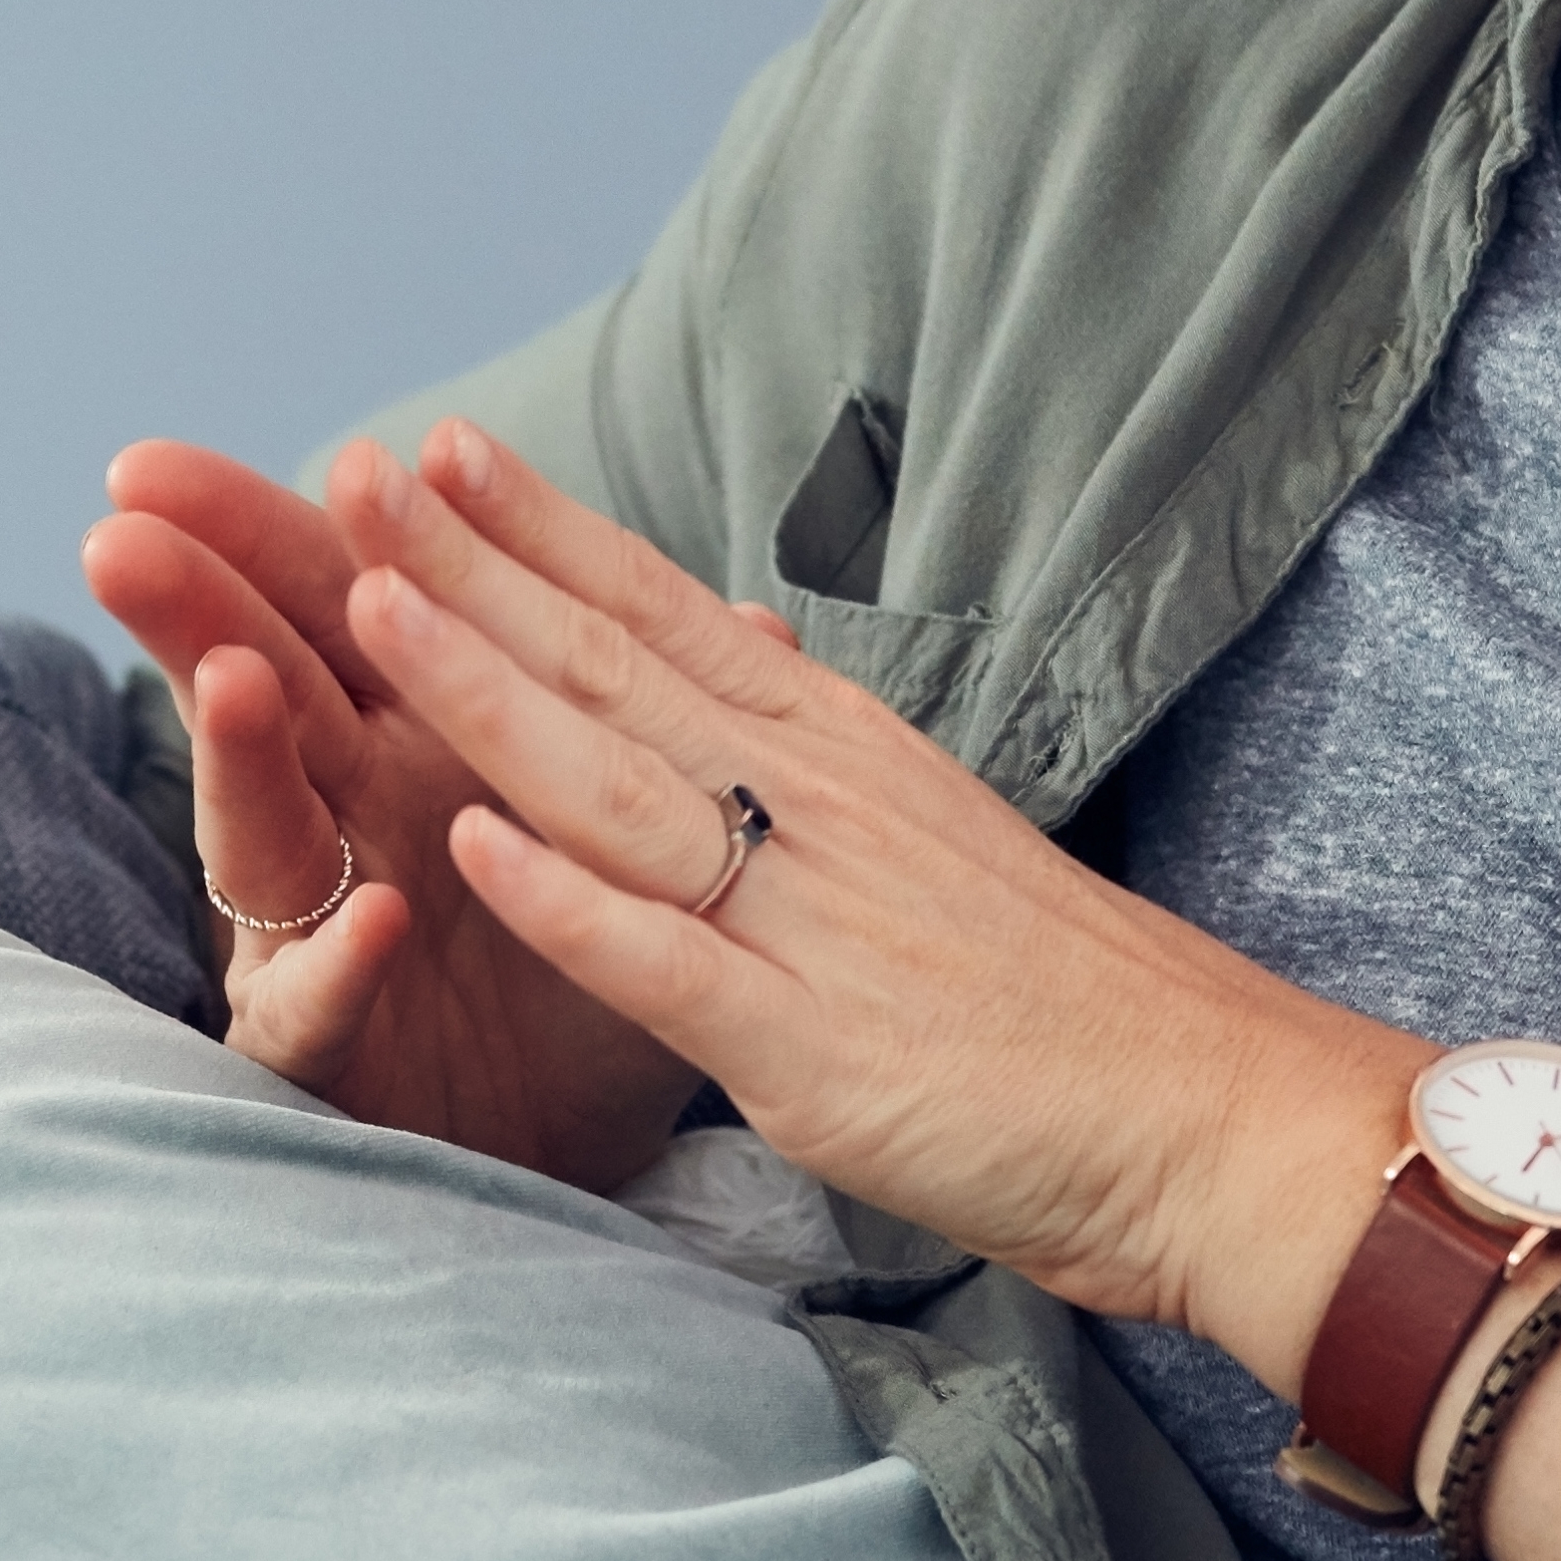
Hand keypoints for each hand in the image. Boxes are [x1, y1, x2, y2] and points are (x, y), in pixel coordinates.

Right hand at [83, 435, 694, 1198]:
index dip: (295, 523)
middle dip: (195, 603)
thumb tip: (749, 620)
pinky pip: (324, 1009)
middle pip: (258, 688)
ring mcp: (317, 940)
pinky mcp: (328, 1057)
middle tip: (129, 526)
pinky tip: (374, 915)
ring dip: (245, 754)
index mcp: (406, 749)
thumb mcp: (617, 839)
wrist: (564, 1147)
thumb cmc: (571, 983)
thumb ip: (649, 722)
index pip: (338, 608)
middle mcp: (341, 827)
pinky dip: (345, 962)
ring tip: (236, 679)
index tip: (234, 442)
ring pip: (265, 836)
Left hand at [322, 418, 1411, 1355]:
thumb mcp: (932, 831)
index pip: (665, 614)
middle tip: (350, 474)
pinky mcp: (813, 1049)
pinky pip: (670, 963)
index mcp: (842, 753)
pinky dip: (572, 903)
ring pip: (619, 784)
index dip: (543, 532)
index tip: (438, 447)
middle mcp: (819, 808)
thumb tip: (737, 651)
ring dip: (490, 693)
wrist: (1211, 1113)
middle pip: (614, 666)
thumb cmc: (1065, 993)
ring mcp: (811, 922)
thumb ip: (817, 753)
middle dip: (471, 571)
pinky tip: (480, 847)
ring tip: (375, 609)